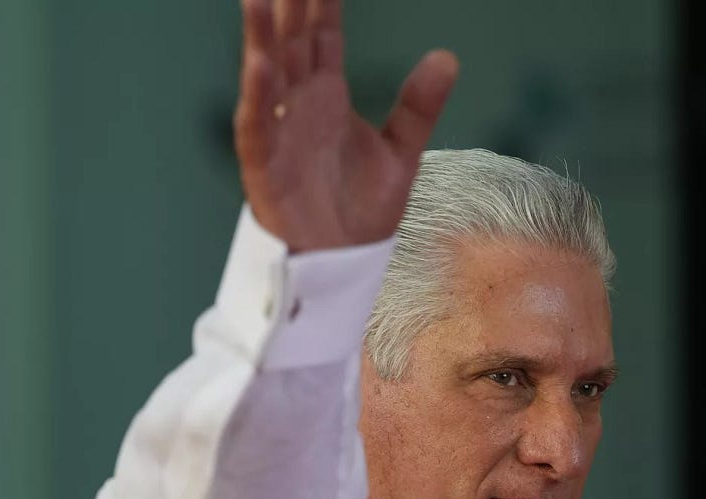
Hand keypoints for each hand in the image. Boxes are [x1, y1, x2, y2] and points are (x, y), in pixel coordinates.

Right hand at [235, 0, 457, 252]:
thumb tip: (447, 56)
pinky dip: (258, 98)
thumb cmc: (361, 210)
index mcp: (327, 96)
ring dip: (260, 37)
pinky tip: (260, 65)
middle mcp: (299, 106)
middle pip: (290, 42)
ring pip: (266, 76)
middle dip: (286, 4)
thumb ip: (418, 106)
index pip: (322, 34)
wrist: (342, 266)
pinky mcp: (266, 170)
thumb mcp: (401, 153)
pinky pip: (259, 129)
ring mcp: (280, 135)